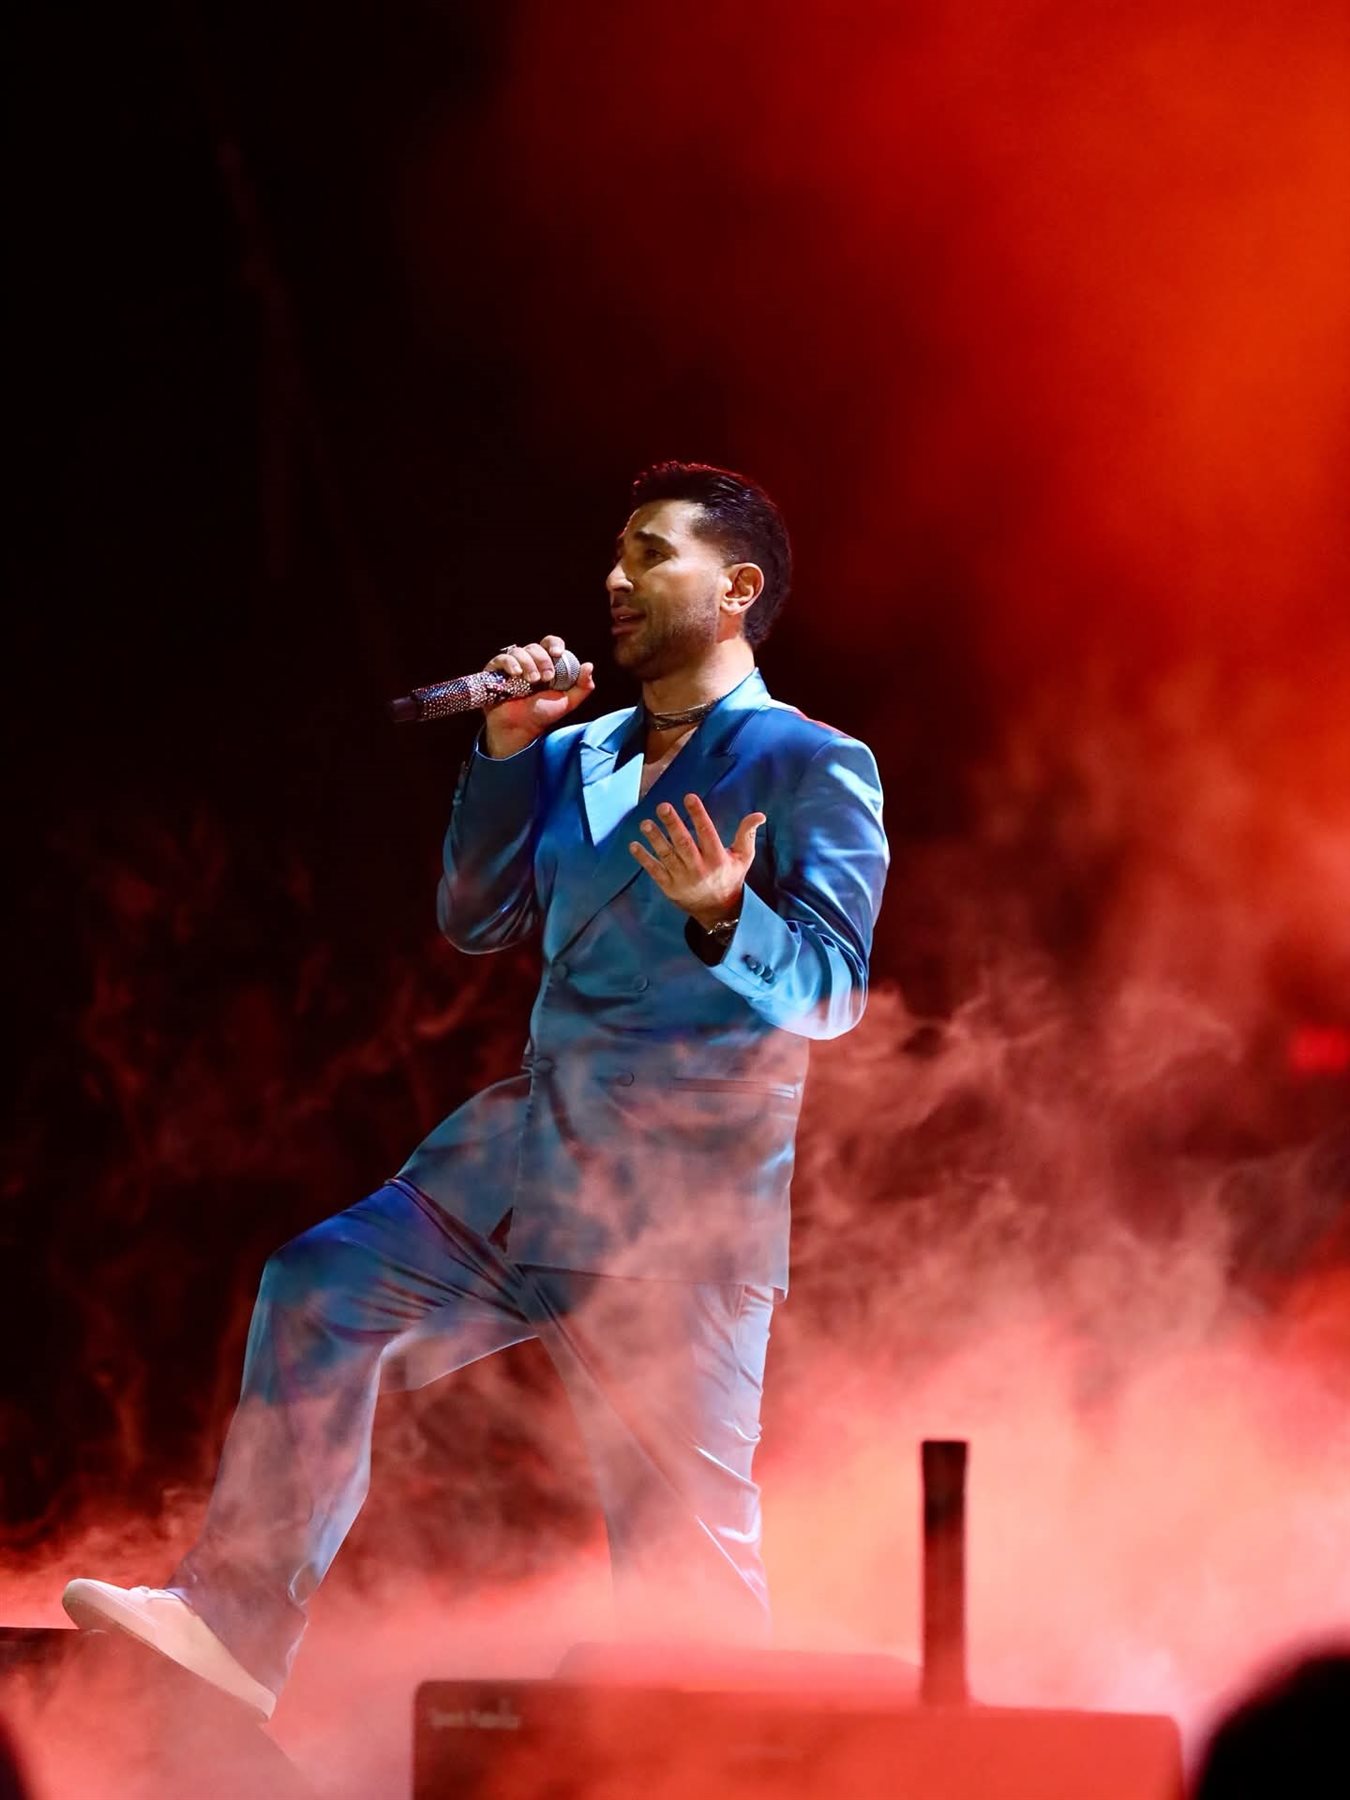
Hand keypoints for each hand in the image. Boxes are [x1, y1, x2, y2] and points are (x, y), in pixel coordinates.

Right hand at [482, 636, 595, 756]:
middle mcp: (529, 662)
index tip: (557, 653)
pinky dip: (510, 663)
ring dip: (528, 664)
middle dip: (543, 660)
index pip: (550, 644)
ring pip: (520, 651)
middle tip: (546, 678)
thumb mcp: (568, 702)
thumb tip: (589, 665)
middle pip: (535, 647)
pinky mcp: (496, 671)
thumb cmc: (542, 715)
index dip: (554, 644)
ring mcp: (512, 666)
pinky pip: (502, 658)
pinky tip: (516, 674)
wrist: (519, 728)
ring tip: (531, 681)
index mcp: (546, 665)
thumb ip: (582, 687)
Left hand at [629, 794, 765, 928]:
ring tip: (645, 823)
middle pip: (684, 844)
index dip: (698, 814)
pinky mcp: (669, 887)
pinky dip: (644, 859)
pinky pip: (655, 871)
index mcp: (718, 859)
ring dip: (655, 839)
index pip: (707, 833)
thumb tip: (759, 815)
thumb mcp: (743, 858)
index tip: (689, 797)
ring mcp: (683, 879)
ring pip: (667, 856)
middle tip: (663, 806)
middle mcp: (700, 869)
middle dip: (673, 825)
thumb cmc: (730, 877)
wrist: (718, 911)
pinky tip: (634, 845)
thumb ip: (747, 834)